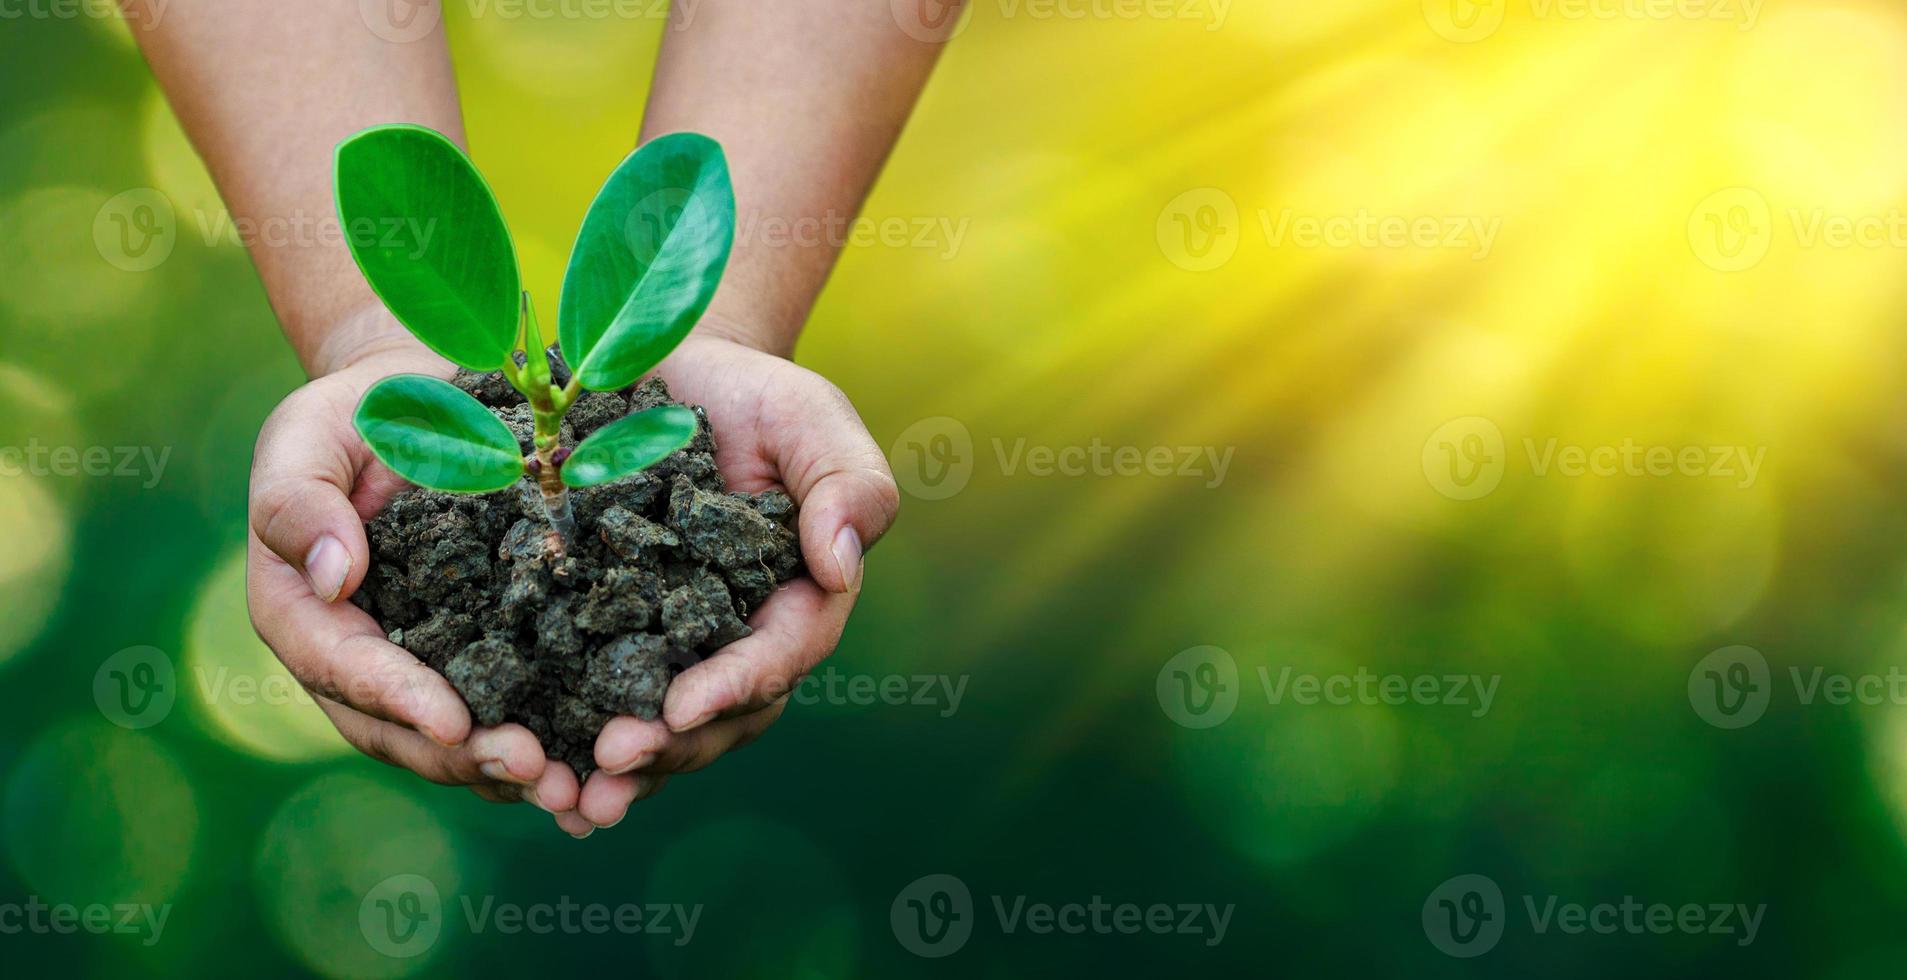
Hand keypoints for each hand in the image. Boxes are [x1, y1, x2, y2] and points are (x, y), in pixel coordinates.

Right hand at [245, 311, 598, 835]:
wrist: (432, 401)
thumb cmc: (359, 412)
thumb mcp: (308, 433)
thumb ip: (298, 501)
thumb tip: (334, 576)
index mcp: (306, 612)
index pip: (344, 667)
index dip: (397, 699)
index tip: (453, 721)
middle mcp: (360, 657)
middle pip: (402, 729)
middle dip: (467, 755)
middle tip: (533, 767)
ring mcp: (425, 665)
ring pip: (458, 739)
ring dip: (513, 768)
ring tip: (574, 786)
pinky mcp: (489, 656)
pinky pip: (514, 709)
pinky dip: (553, 738)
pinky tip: (603, 758)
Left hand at [580, 330, 899, 822]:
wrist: (664, 371)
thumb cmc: (754, 397)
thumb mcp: (812, 417)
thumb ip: (848, 484)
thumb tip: (839, 563)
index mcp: (796, 602)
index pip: (776, 657)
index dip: (733, 687)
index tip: (681, 707)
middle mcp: (735, 641)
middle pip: (716, 718)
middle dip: (666, 747)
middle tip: (610, 763)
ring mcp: (668, 648)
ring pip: (655, 728)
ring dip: (618, 768)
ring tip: (569, 795)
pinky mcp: (600, 638)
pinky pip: (587, 699)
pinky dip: (564, 739)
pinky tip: (523, 770)